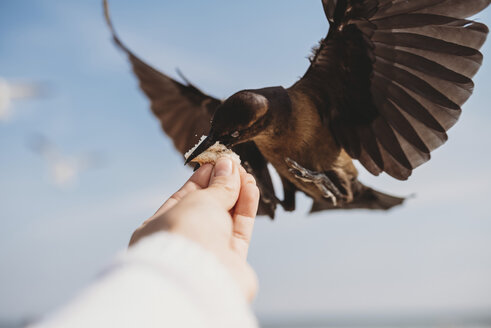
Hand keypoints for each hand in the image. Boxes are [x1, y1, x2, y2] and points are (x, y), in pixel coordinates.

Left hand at [129, 157, 259, 300]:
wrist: (196, 278)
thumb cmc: (184, 235)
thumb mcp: (199, 200)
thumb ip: (218, 186)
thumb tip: (228, 167)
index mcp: (160, 227)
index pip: (183, 197)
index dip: (202, 179)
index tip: (217, 162)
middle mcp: (183, 241)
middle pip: (207, 208)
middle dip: (222, 185)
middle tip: (235, 165)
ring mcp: (206, 253)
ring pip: (226, 218)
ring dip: (237, 195)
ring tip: (247, 175)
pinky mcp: (230, 264)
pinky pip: (239, 231)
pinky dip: (246, 209)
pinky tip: (251, 189)